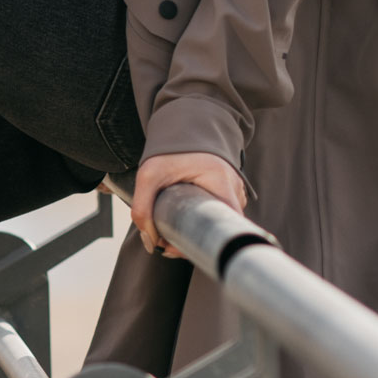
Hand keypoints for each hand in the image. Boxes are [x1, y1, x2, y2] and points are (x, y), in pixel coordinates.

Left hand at [132, 150, 246, 256]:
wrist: (184, 129)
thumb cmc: (169, 150)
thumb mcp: (149, 175)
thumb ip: (143, 209)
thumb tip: (152, 244)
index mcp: (221, 182)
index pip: (223, 227)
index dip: (201, 245)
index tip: (176, 248)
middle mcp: (235, 189)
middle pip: (219, 230)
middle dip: (192, 241)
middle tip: (167, 243)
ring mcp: (235, 191)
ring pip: (217, 224)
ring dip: (195, 232)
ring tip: (171, 231)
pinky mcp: (229, 193)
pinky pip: (218, 215)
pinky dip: (200, 222)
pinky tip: (182, 222)